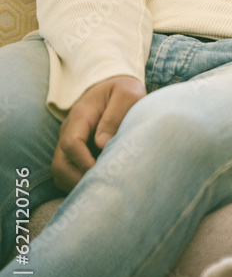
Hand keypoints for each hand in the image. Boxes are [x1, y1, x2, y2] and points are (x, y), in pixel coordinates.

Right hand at [52, 75, 145, 191]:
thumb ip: (115, 115)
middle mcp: (70, 131)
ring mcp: (69, 143)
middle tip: (103, 187)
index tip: (102, 171)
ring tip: (102, 189)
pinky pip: (69, 173)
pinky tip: (99, 185)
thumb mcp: (127, 94)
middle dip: (77, 179)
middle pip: (60, 163)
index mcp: (80, 116)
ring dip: (77, 184)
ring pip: (61, 172)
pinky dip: (79, 182)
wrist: (116, 87)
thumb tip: (103, 144)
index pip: (71, 143)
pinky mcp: (76, 152)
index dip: (84, 161)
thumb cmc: (124, 91)